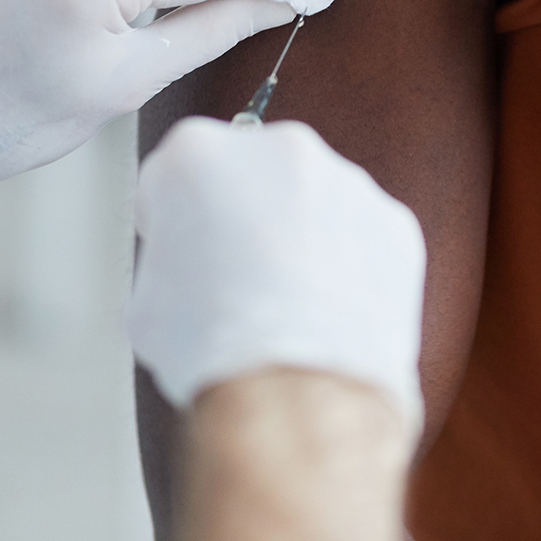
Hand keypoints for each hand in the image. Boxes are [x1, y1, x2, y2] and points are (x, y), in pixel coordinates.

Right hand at [128, 117, 426, 442]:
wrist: (295, 391)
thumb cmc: (215, 348)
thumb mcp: (146, 299)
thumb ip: (167, 257)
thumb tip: (187, 272)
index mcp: (198, 154)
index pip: (174, 177)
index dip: (172, 223)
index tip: (180, 253)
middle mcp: (277, 150)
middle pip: (250, 176)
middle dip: (243, 219)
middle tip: (235, 281)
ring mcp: (345, 182)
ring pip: (313, 202)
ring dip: (300, 238)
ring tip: (286, 306)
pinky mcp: (394, 222)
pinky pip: (364, 237)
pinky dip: (351, 267)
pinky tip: (327, 313)